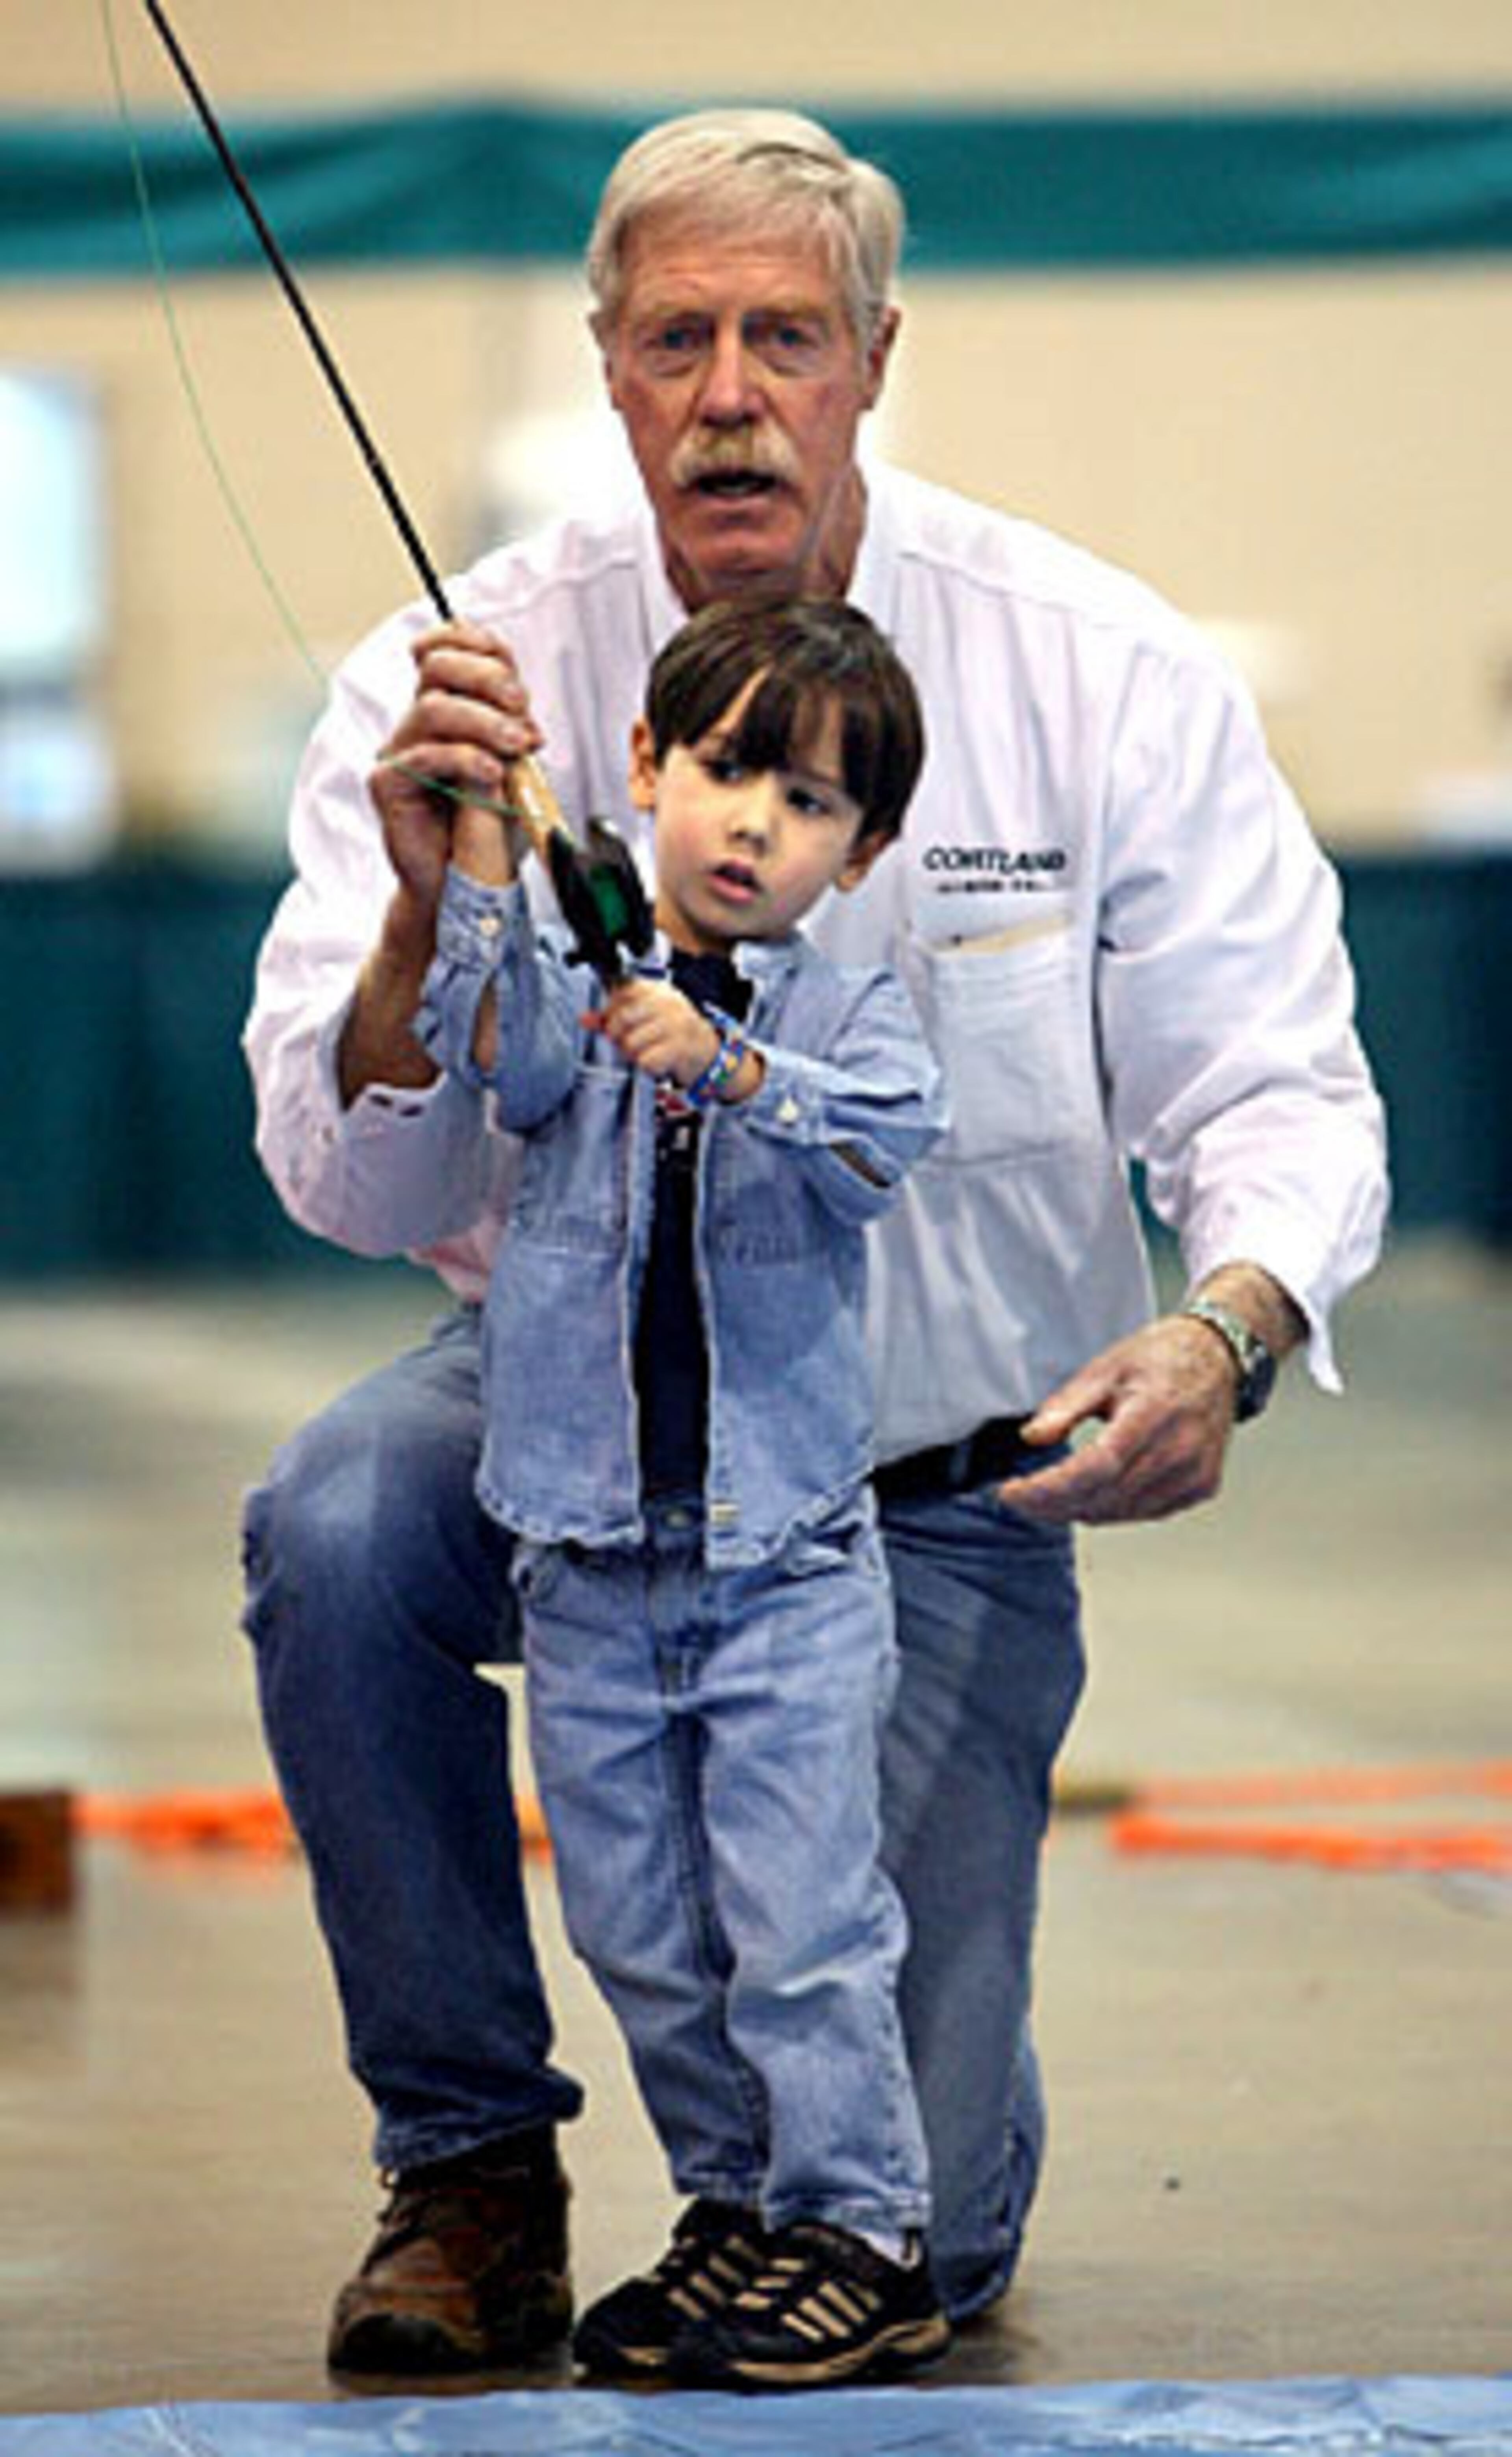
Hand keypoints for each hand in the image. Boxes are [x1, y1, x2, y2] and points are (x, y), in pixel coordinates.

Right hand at [370, 621, 542, 913]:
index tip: (512, 668)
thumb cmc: (486, 826)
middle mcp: (416, 725)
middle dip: (487, 677)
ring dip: (485, 721)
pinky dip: (465, 758)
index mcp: (445, 710)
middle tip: (521, 706)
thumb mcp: (512, 767)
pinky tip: (492, 774)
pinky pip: (424, 756)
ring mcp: (398, 751)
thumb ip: (510, 727)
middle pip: (437, 667)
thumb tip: (521, 702)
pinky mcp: (388, 784)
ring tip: (519, 745)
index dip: (475, 642)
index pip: (444, 650)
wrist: (460, 882)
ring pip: (432, 707)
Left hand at [586, 980, 718, 1084]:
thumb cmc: (671, 1032)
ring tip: (645, 1051)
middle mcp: (666, 1004)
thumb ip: (612, 1016)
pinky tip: (656, 1060)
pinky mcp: (679, 1048)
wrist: (706, 1050)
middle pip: (621, 1018)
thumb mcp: (644, 1017)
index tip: (614, 1020)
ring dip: (633, 1053)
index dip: (611, 1010)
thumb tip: (584, 1019)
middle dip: (617, 1034)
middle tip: (625, 1040)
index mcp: (657, 990)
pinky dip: (647, 1066)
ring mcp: (674, 1025)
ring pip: (631, 1043)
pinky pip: (646, 1060)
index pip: (622, 991)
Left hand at [1006, 1314, 1240, 1525]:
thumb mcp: (1104, 1369)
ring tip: (1048, 1497)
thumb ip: (1066, 1406)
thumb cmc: (1162, 1359)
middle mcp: (1179, 1451)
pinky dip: (1111, 1509)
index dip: (1047, 1489)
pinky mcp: (1200, 1487)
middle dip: (1051, 1505)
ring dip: (1078, 1510)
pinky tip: (1091, 1494)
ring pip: (1121, 1512)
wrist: (1217, 1359)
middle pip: (1102, 1497)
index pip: (1094, 1469)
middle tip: (1020, 1497)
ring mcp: (1194, 1474)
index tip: (1012, 1493)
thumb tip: (1033, 1437)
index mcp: (1152, 1415)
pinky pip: (1145, 1512)